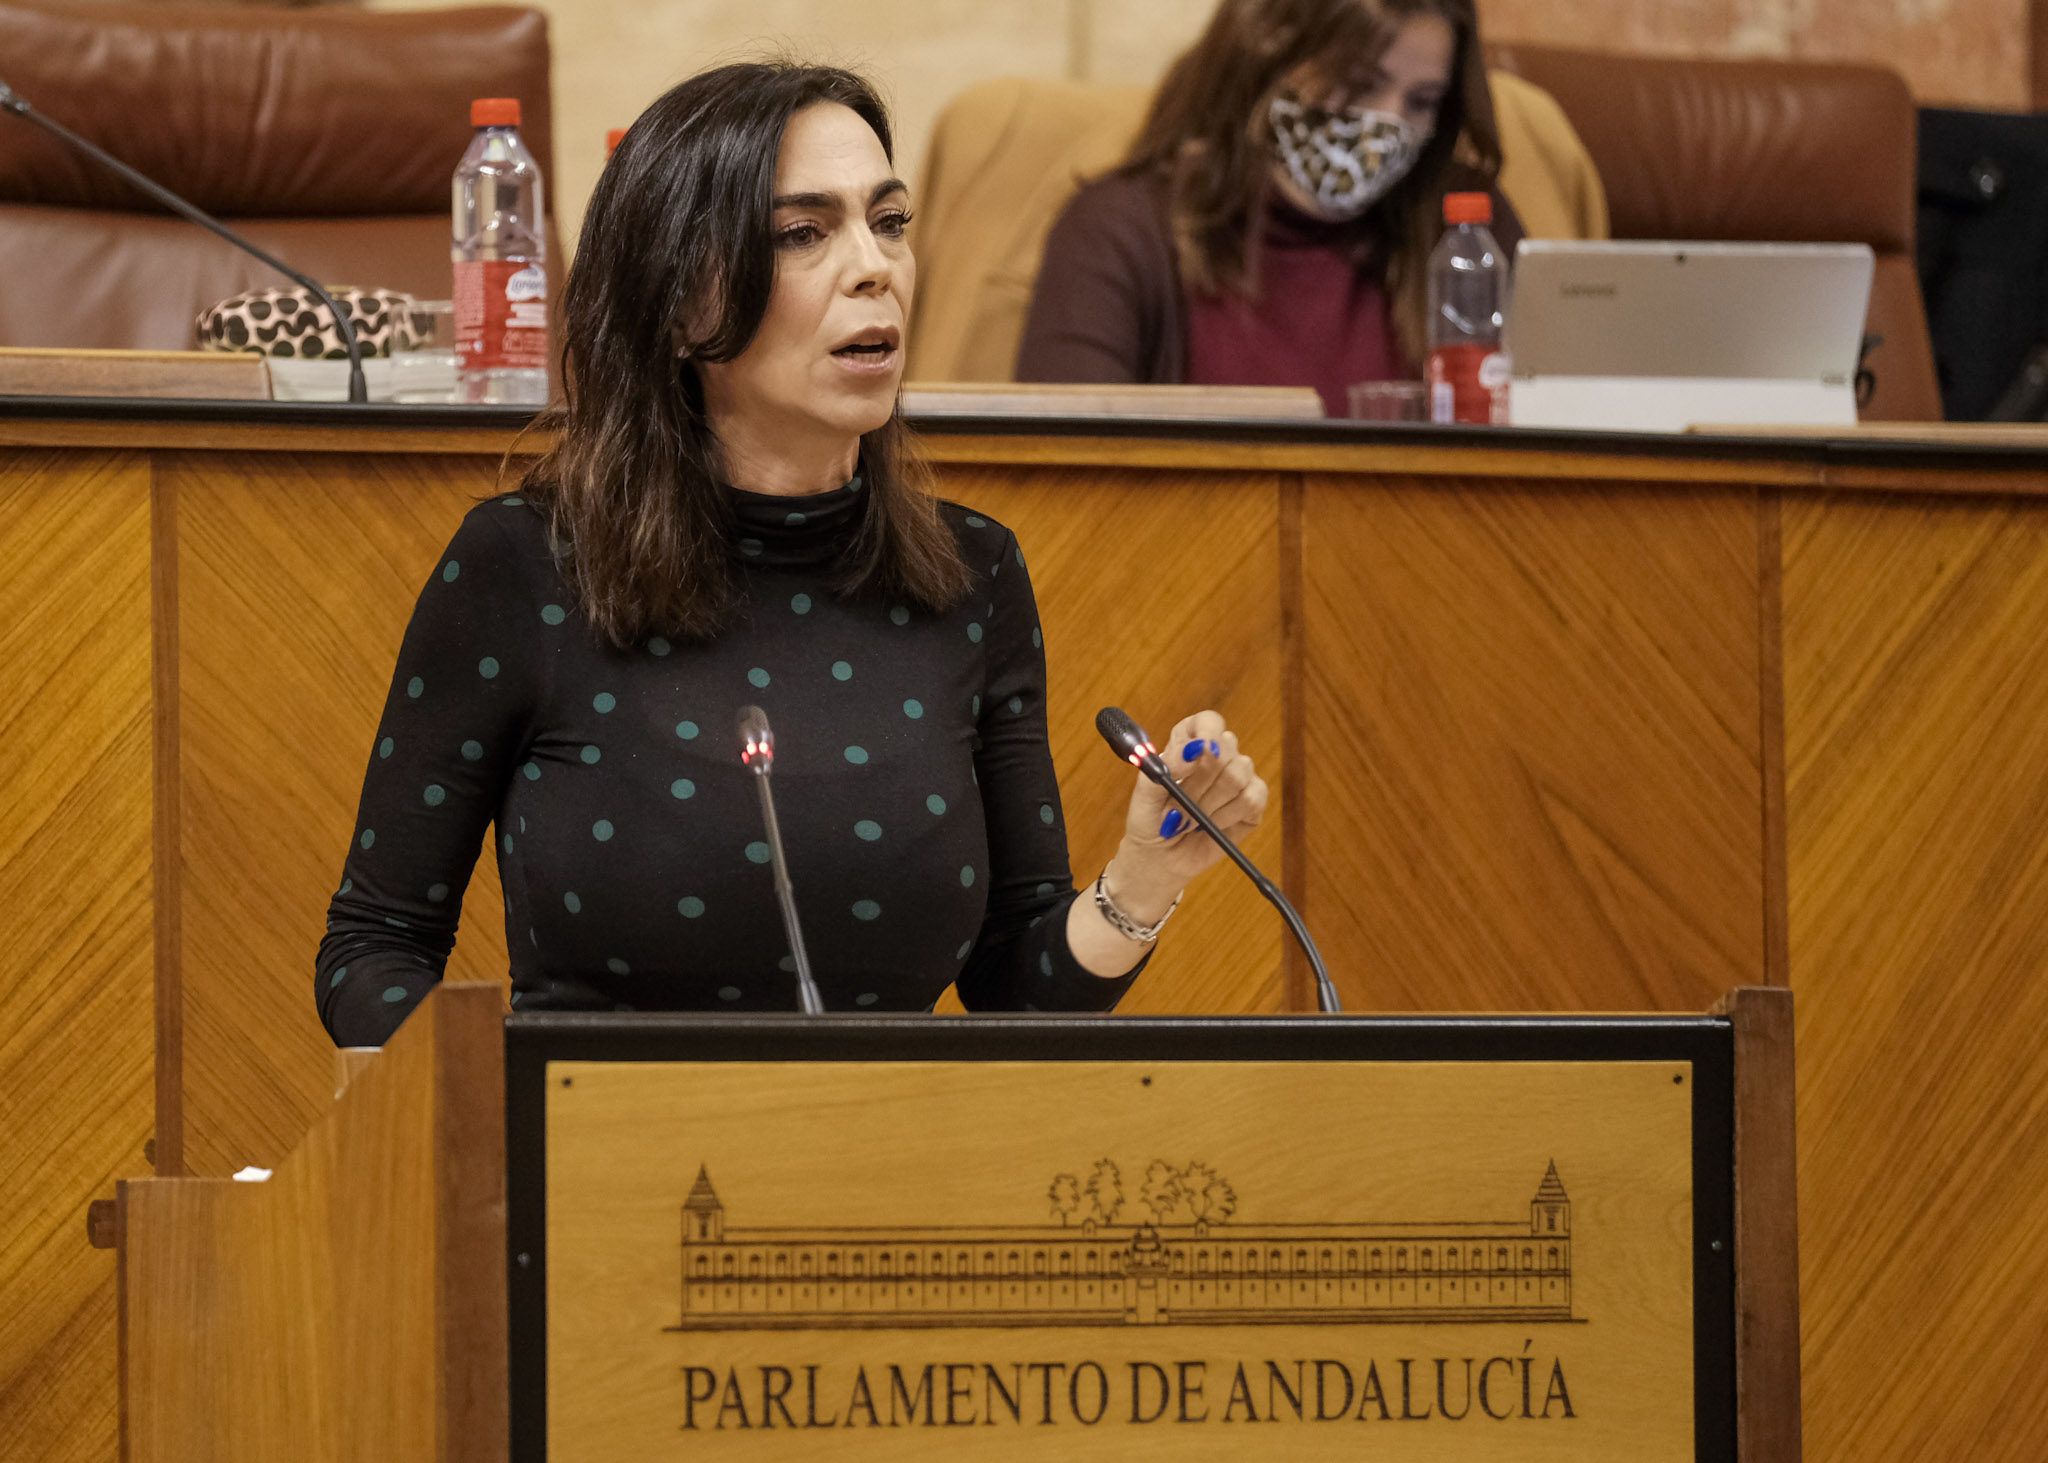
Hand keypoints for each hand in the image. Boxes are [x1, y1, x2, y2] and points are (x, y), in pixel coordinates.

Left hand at [1103, 710, 1267, 923]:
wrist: (1160, 858)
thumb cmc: (1150, 820)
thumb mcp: (1146, 793)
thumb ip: (1167, 766)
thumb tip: (1194, 750)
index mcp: (1188, 743)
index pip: (1209, 722)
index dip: (1208, 732)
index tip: (1200, 750)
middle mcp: (1217, 756)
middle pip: (1227, 748)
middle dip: (1200, 783)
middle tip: (1179, 806)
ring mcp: (1238, 779)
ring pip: (1239, 774)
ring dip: (1210, 805)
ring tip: (1190, 820)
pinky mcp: (1252, 804)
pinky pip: (1252, 800)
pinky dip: (1227, 817)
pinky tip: (1211, 826)